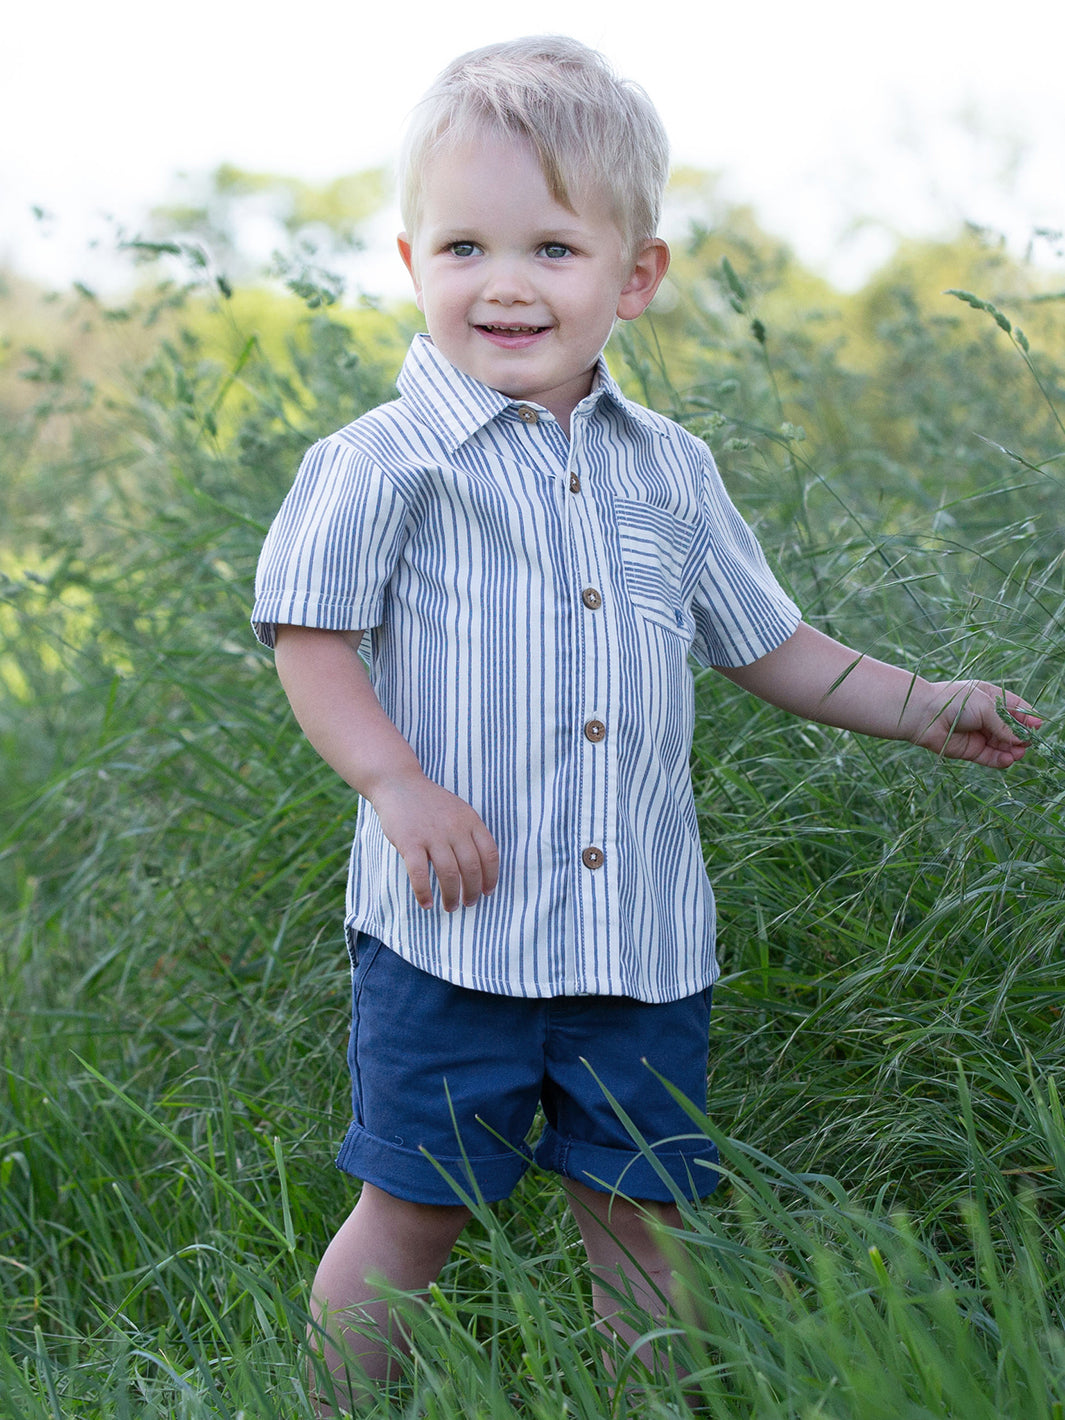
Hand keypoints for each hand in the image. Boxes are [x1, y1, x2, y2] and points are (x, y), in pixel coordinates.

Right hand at [370, 773, 499, 910]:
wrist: (399, 784)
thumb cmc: (431, 803)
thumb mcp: (458, 811)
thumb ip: (469, 834)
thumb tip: (480, 869)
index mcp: (470, 821)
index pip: (490, 854)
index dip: (491, 877)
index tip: (487, 891)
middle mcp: (455, 828)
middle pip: (471, 868)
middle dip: (472, 892)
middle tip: (468, 903)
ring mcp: (432, 835)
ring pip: (449, 874)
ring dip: (451, 896)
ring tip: (450, 907)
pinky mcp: (410, 841)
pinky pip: (419, 874)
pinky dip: (424, 893)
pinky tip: (426, 904)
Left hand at [910, 680, 1041, 768]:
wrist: (923, 714)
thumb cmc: (954, 702)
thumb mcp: (985, 707)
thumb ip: (1004, 724)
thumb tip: (1022, 739)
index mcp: (989, 697)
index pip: (1015, 707)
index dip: (1027, 717)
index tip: (1038, 726)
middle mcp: (984, 716)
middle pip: (1010, 729)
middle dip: (1021, 736)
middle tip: (1029, 743)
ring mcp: (977, 734)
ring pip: (1002, 745)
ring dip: (1013, 750)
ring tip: (1019, 753)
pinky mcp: (969, 750)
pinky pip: (990, 757)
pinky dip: (1001, 759)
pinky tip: (1009, 759)